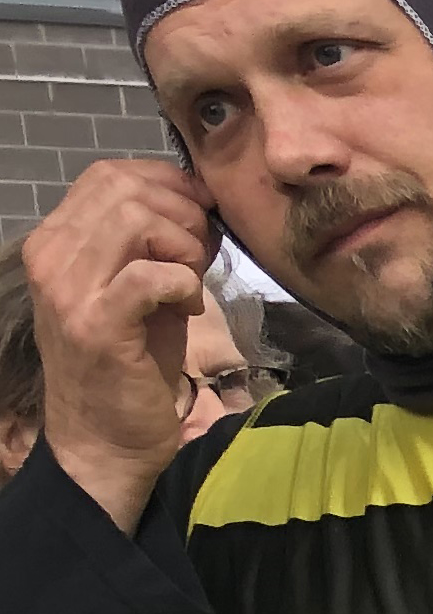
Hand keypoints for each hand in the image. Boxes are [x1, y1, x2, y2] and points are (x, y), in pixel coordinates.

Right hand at [23, 158, 217, 533]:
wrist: (105, 439)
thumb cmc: (130, 364)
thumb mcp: (138, 290)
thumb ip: (155, 244)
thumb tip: (199, 204)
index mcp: (56, 241)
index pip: (108, 174)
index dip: (166, 183)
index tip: (200, 214)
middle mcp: (51, 256)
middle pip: (126, 190)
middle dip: (182, 214)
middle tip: (201, 256)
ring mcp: (68, 289)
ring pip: (137, 222)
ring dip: (184, 247)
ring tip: (192, 282)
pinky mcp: (97, 324)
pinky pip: (151, 275)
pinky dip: (184, 283)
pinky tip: (188, 307)